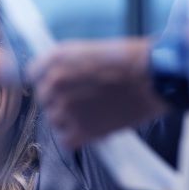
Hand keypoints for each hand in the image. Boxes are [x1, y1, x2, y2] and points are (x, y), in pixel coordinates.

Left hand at [30, 38, 167, 147]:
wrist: (154, 77)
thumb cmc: (131, 59)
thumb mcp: (90, 50)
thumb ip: (68, 64)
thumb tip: (59, 78)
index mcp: (56, 58)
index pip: (34, 74)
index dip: (50, 81)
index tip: (62, 85)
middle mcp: (54, 83)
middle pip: (44, 99)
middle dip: (61, 100)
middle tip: (84, 100)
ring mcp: (65, 108)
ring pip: (54, 120)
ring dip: (69, 120)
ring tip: (93, 113)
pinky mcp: (80, 130)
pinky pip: (67, 140)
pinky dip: (78, 137)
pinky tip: (93, 129)